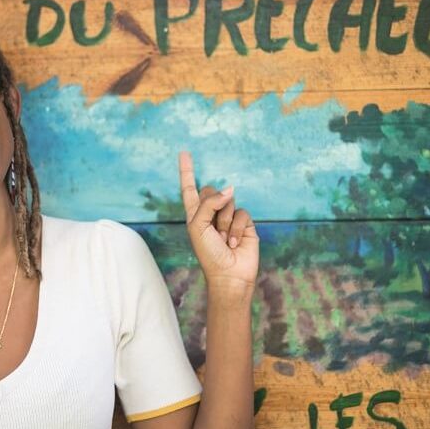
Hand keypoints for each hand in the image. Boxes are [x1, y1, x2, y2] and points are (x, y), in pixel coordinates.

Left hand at [177, 150, 258, 296]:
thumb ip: (209, 203)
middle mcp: (211, 213)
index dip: (186, 171)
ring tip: (223, 240)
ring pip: (228, 202)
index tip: (184, 153)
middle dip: (212, 206)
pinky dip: (237, 228)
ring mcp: (229, 217)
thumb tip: (230, 189)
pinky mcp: (245, 223)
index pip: (189, 188)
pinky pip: (242, 212)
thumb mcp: (198, 226)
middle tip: (213, 229)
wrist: (229, 275)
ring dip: (224, 223)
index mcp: (195, 215)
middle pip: (211, 190)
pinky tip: (234, 243)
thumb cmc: (208, 254)